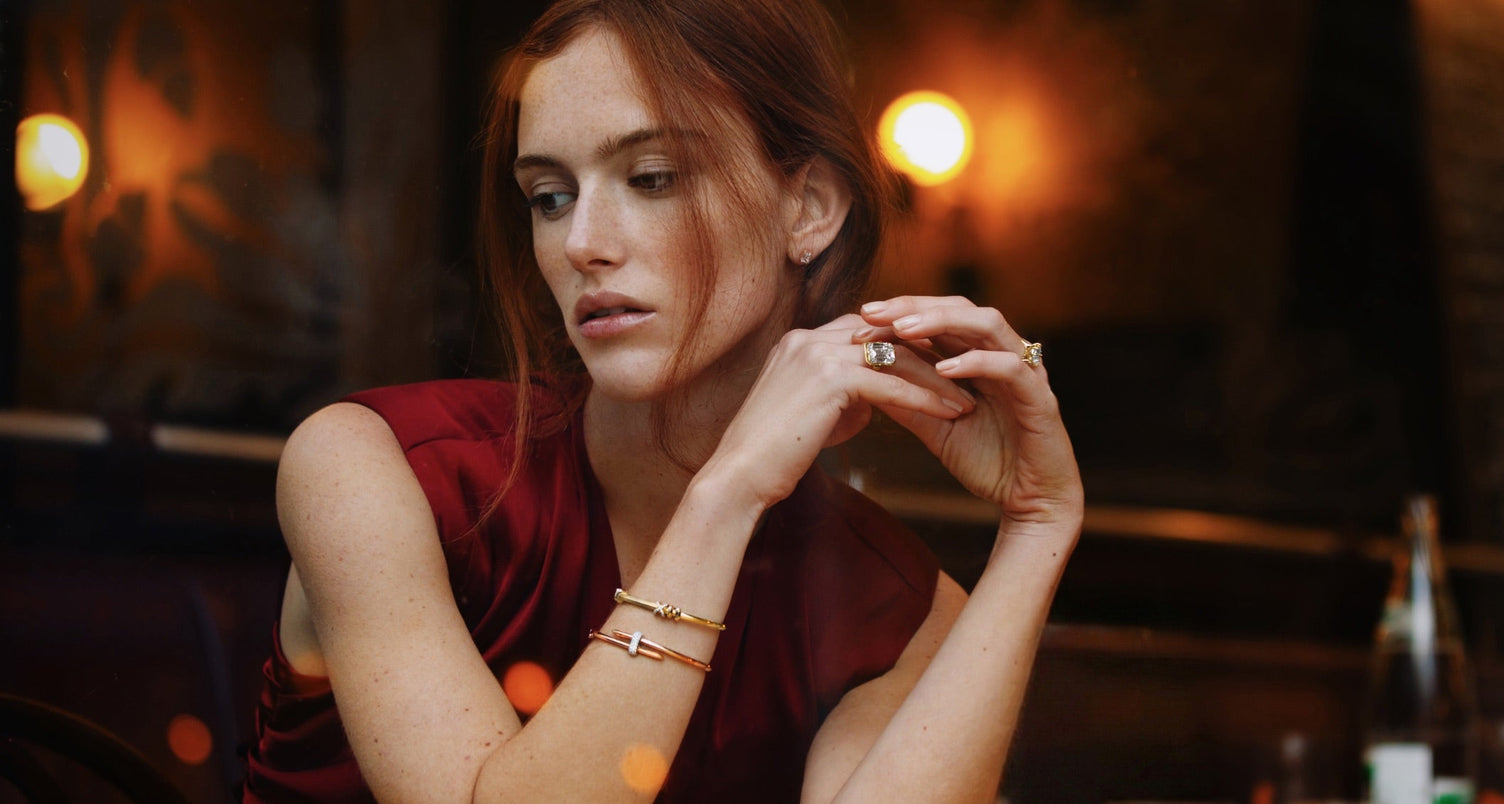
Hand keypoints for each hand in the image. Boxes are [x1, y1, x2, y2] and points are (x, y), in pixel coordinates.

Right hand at [703, 313, 976, 510]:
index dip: (907, 348)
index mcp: (801, 342)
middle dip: (931, 356)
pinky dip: (926, 398)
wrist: (739, 478)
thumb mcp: (813, 416)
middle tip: (968, 376)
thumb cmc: (773, 457)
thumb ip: (844, 399)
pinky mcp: (829, 379)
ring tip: (969, 399)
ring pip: (895, 357)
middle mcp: (808, 338)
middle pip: (886, 336)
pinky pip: (891, 384)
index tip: (943, 368)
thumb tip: (873, 403)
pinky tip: (952, 413)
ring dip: (937, 378)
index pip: (867, 332)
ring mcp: (816, 354)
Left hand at [854, 296, 1082, 535]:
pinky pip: (1011, 368)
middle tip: (872, 313)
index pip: (940, 317)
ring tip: (903, 330)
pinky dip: (977, 363)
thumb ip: (906, 400)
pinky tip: (943, 369)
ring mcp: (1026, 371)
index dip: (901, 312)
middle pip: (961, 308)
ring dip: (943, 321)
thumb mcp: (934, 427)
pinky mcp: (1041, 397)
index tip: (861, 319)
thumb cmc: (987, 460)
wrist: (1030, 502)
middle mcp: (1003, 353)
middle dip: (914, 307)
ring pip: (989, 324)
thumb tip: (863, 377)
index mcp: (979, 356)